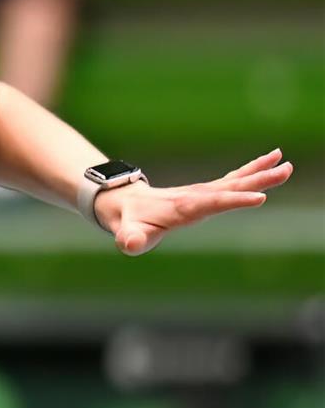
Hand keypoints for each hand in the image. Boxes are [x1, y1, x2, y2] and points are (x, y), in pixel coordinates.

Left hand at [95, 148, 293, 255]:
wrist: (122, 202)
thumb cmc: (128, 223)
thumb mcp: (127, 235)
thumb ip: (129, 240)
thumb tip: (129, 244)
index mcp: (182, 207)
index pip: (211, 203)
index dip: (233, 201)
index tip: (259, 198)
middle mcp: (195, 196)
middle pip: (230, 187)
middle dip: (256, 180)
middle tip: (284, 170)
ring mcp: (201, 192)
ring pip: (234, 181)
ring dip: (260, 173)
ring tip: (286, 164)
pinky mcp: (205, 192)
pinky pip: (232, 181)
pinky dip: (251, 172)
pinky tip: (271, 163)